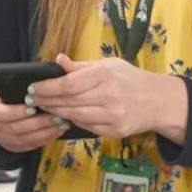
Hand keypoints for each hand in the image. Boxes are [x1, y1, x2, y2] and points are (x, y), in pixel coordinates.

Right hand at [0, 84, 66, 152]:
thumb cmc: (6, 94)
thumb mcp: (6, 85)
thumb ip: (16, 83)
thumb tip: (37, 79)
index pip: (1, 113)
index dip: (17, 112)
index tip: (33, 108)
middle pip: (16, 128)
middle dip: (38, 123)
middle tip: (55, 117)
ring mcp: (2, 138)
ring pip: (25, 139)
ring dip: (45, 133)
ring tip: (60, 124)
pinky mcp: (12, 146)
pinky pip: (29, 146)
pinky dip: (44, 140)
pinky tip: (56, 132)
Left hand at [30, 54, 187, 141]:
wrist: (158, 101)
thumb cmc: (130, 79)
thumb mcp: (108, 65)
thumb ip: (81, 67)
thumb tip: (58, 60)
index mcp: (106, 75)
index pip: (69, 84)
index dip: (48, 88)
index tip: (34, 88)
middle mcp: (109, 96)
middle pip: (69, 102)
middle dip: (48, 101)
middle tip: (33, 99)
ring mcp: (112, 116)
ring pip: (75, 116)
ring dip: (57, 112)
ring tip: (46, 107)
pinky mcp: (114, 130)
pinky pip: (86, 127)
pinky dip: (73, 121)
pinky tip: (65, 116)